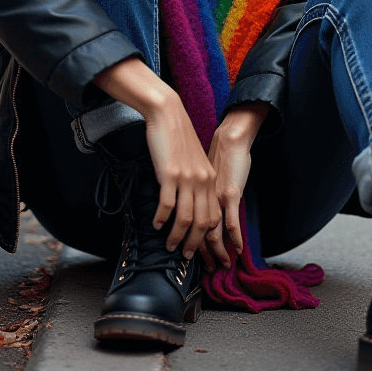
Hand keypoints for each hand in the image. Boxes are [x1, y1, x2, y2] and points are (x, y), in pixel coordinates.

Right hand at [94, 58, 220, 259]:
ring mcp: (186, 178)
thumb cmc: (178, 137)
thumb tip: (191, 201)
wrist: (168, 114)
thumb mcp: (194, 160)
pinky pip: (167, 205)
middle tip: (186, 256)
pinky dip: (163, 219)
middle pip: (202, 222)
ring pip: (185, 218)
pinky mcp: (169, 174)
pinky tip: (157, 225)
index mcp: (209, 178)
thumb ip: (196, 179)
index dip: (209, 236)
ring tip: (170, 246)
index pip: (214, 215)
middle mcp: (201, 180)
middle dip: (195, 243)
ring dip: (178, 236)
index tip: (202, 248)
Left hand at [200, 103, 268, 271]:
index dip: (188, 239)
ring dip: (215, 250)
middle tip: (202, 268)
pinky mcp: (231, 193)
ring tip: (219, 265)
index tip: (189, 255)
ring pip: (211, 230)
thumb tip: (192, 201)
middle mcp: (203, 198)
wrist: (228, 138)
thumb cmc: (217, 155)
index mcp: (194, 194)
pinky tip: (236, 249)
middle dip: (200, 251)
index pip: (187, 222)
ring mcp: (216, 197)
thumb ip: (197, 190)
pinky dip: (233, 237)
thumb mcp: (201, 174)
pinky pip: (230, 221)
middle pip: (197, 230)